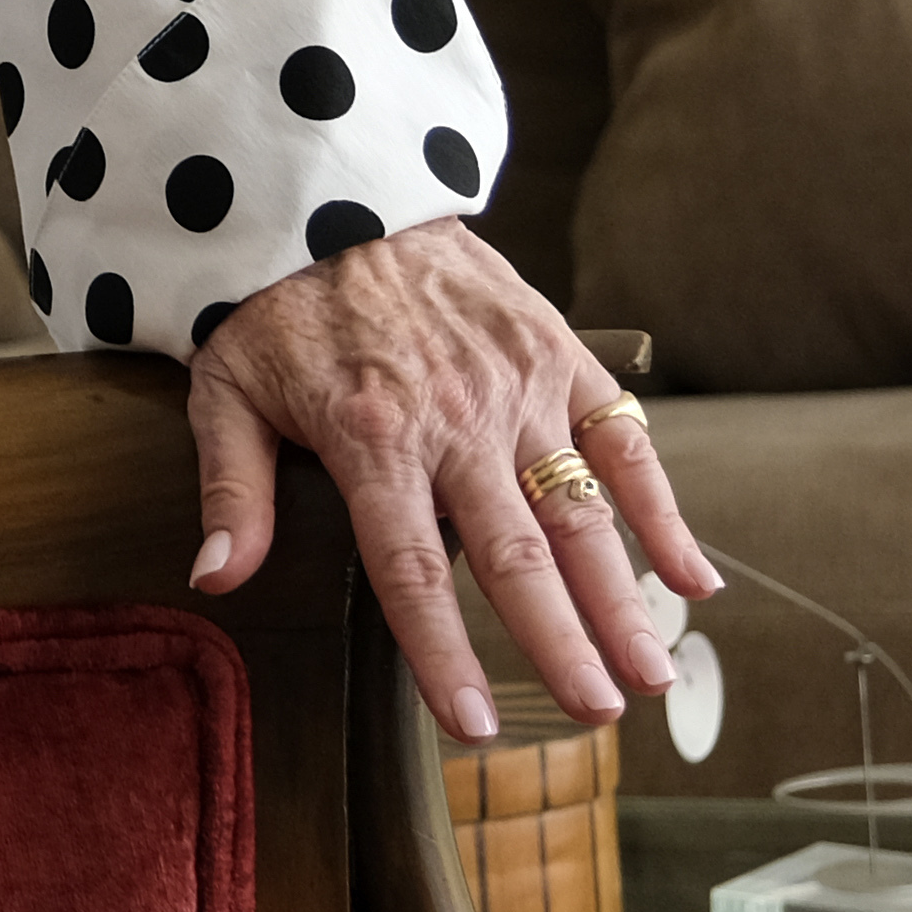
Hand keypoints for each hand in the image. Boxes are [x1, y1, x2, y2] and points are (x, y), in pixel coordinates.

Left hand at [187, 219, 719, 744]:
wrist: (337, 185)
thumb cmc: (278, 300)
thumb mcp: (225, 386)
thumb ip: (232, 488)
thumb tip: (218, 579)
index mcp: (371, 437)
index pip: (411, 569)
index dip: (442, 651)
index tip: (473, 725)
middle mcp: (455, 419)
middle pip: (513, 552)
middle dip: (558, 642)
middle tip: (596, 715)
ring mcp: (517, 386)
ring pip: (579, 510)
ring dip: (621, 598)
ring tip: (651, 675)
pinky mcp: (557, 354)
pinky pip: (622, 438)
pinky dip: (664, 508)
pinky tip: (694, 578)